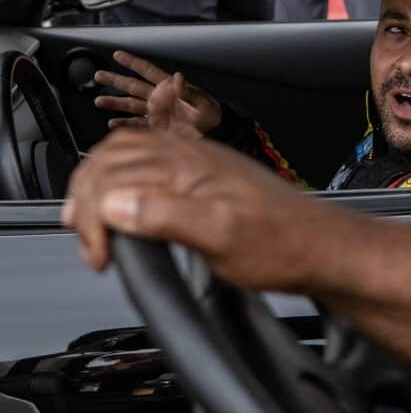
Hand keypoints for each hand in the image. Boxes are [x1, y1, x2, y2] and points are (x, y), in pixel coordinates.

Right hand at [64, 130, 343, 292]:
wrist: (323, 248)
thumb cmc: (285, 245)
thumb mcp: (222, 240)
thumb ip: (166, 219)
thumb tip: (116, 207)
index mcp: (189, 166)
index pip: (111, 175)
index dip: (91, 217)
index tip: (99, 255)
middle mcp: (191, 156)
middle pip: (110, 159)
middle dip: (84, 199)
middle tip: (90, 245)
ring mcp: (199, 164)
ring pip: (126, 157)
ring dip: (99, 187)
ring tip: (93, 225)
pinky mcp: (206, 178)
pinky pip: (149, 164)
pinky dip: (123, 182)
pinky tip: (127, 206)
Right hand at [94, 51, 221, 137]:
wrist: (213, 131)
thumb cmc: (210, 113)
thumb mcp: (201, 101)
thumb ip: (187, 91)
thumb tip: (178, 76)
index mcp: (168, 87)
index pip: (147, 70)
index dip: (132, 62)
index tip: (117, 54)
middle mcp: (158, 97)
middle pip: (132, 86)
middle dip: (115, 80)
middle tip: (98, 75)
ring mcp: (155, 111)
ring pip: (130, 104)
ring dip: (115, 103)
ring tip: (98, 101)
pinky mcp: (155, 126)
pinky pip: (136, 123)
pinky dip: (124, 124)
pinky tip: (112, 123)